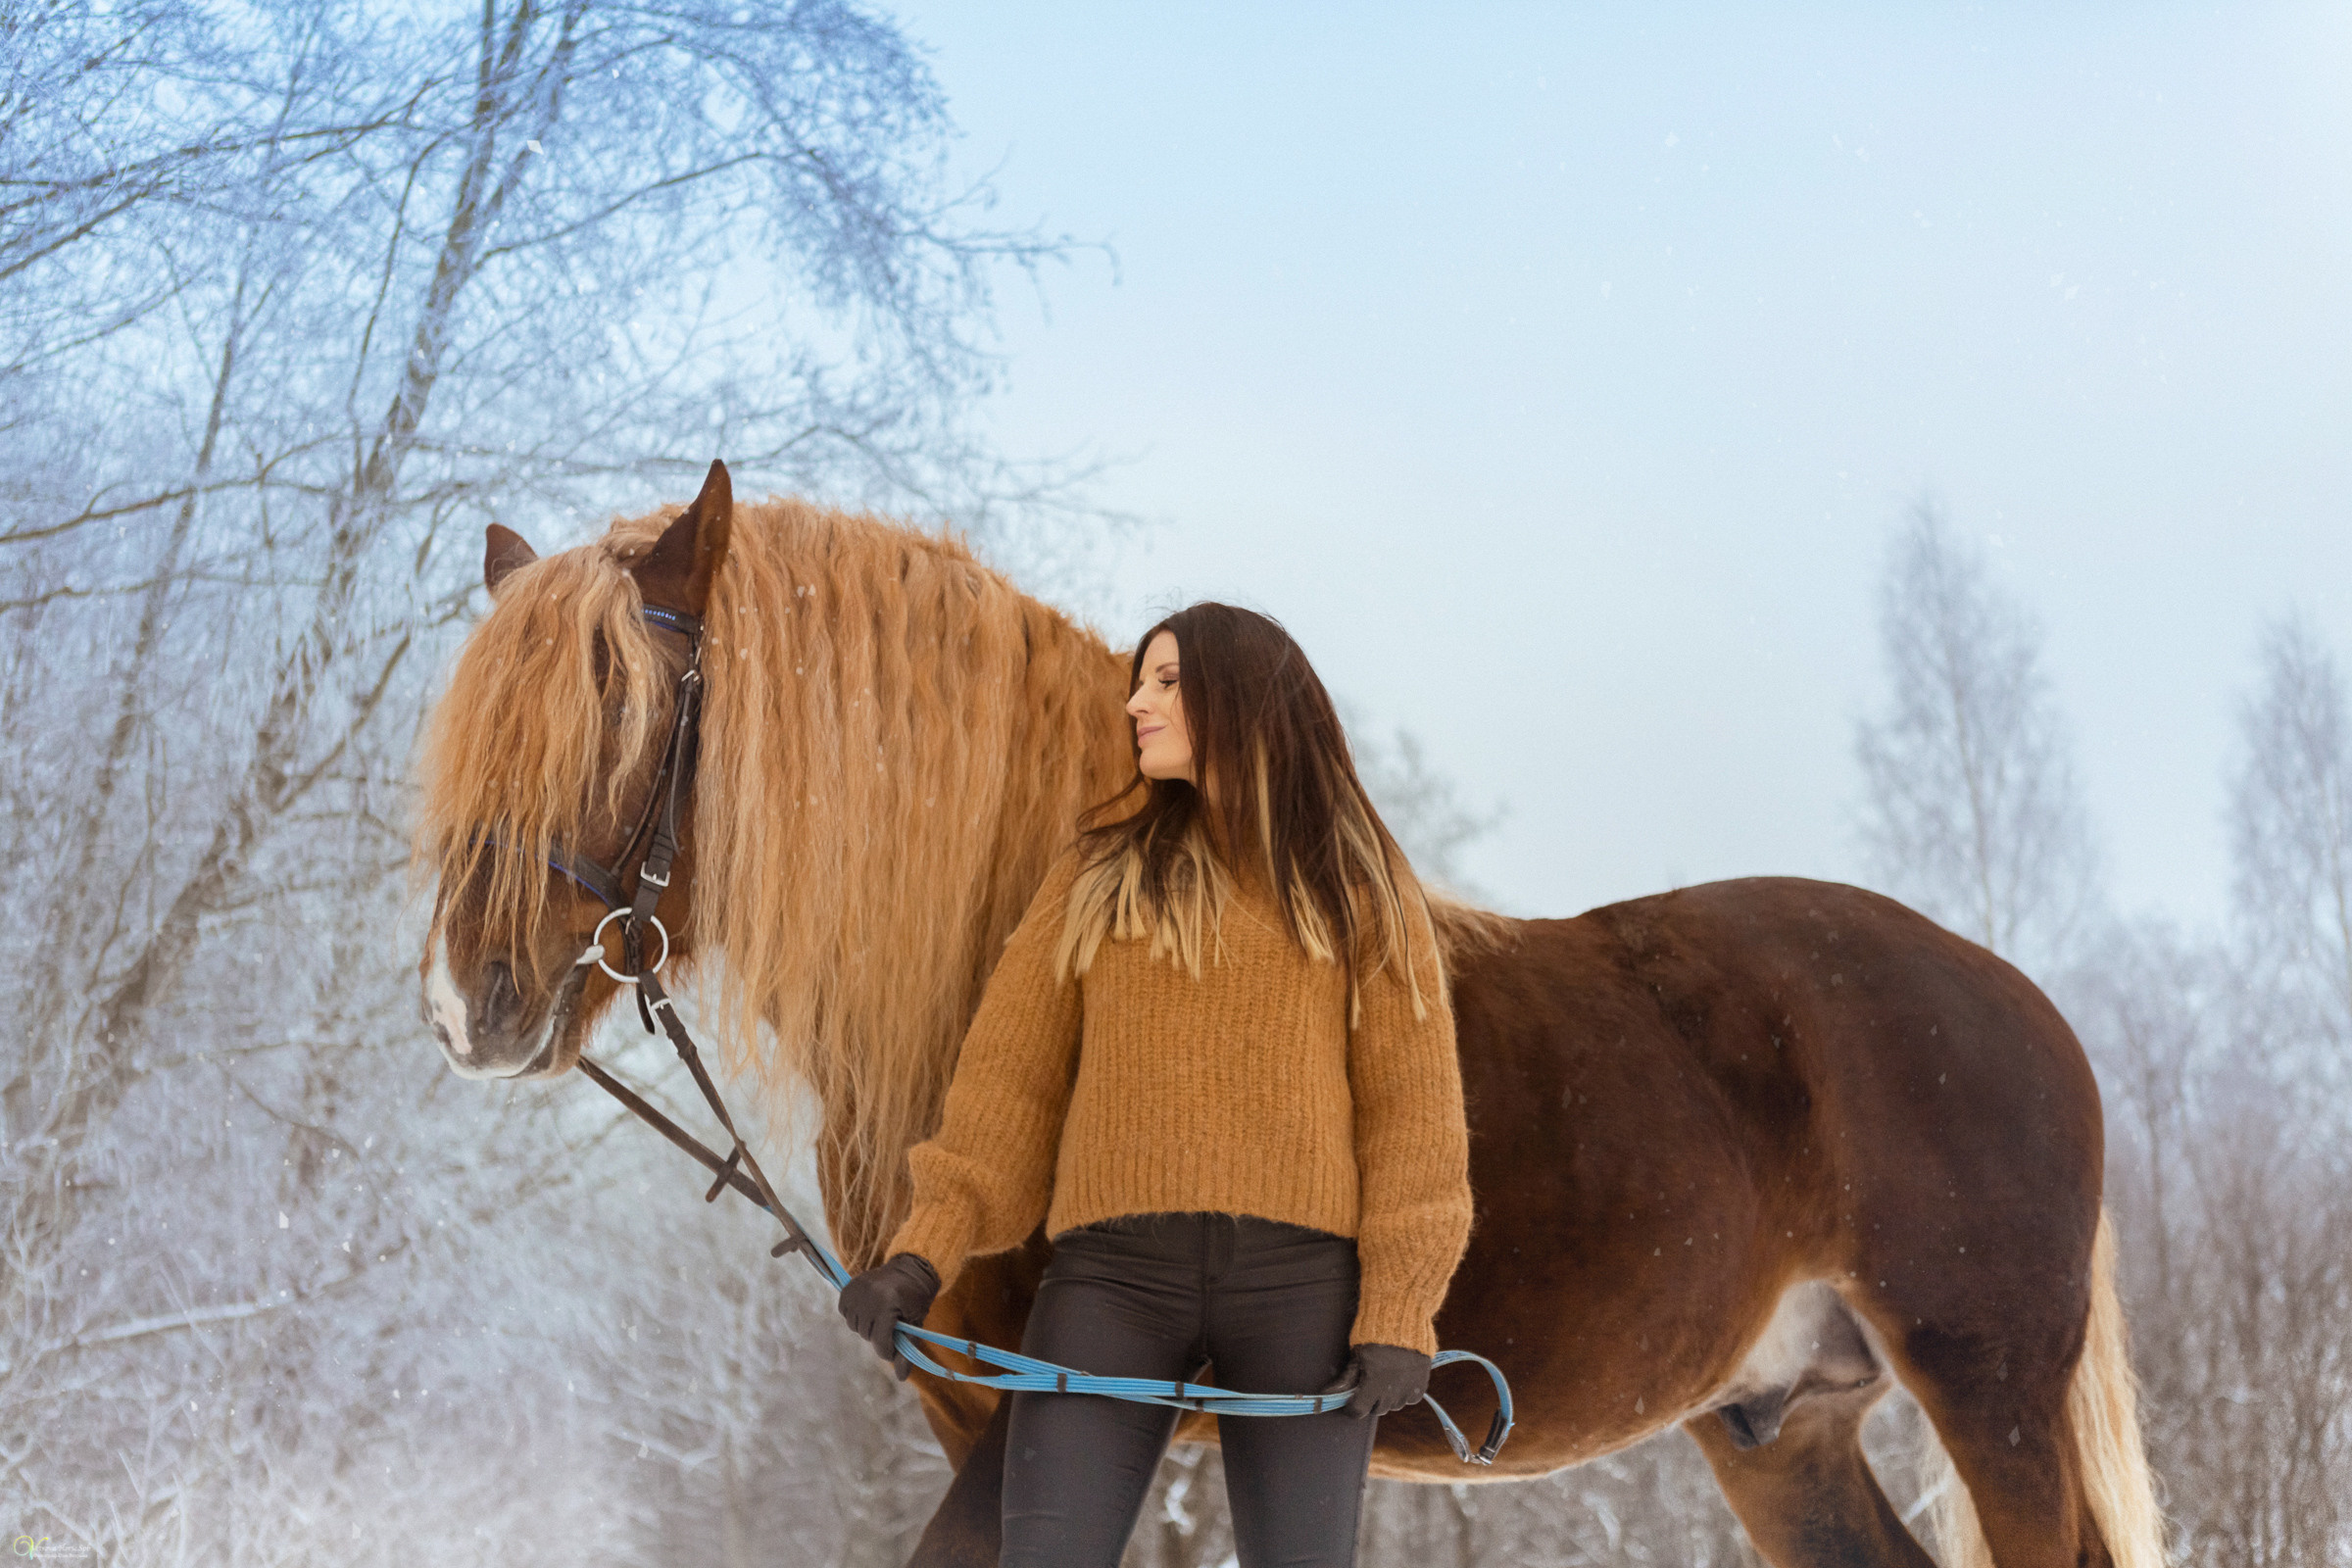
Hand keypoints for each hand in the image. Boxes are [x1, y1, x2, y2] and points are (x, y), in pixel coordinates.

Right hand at [837, 1253, 939, 1379]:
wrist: (911, 1269)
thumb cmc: (916, 1298)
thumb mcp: (916, 1323)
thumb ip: (907, 1350)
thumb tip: (901, 1378)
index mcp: (888, 1302)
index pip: (880, 1341)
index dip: (888, 1350)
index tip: (895, 1348)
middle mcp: (870, 1294)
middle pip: (866, 1335)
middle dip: (879, 1337)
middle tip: (891, 1327)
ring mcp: (857, 1289)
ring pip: (854, 1326)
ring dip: (866, 1327)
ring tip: (881, 1317)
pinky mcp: (848, 1287)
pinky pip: (845, 1313)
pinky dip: (855, 1315)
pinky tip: (869, 1309)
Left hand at [1319, 1342, 1430, 1418]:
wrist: (1403, 1318)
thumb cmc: (1374, 1334)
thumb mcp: (1357, 1355)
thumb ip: (1346, 1379)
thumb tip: (1327, 1395)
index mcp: (1374, 1383)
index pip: (1359, 1411)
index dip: (1352, 1407)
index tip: (1351, 1399)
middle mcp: (1392, 1390)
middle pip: (1377, 1409)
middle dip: (1370, 1400)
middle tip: (1369, 1382)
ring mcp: (1409, 1388)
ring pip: (1394, 1405)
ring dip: (1388, 1397)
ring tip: (1386, 1377)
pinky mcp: (1422, 1383)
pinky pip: (1410, 1399)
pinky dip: (1404, 1393)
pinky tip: (1400, 1378)